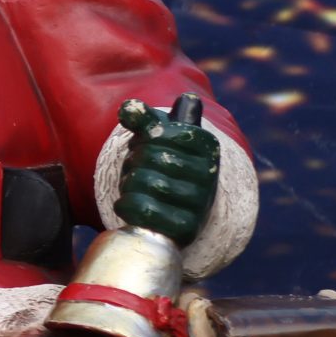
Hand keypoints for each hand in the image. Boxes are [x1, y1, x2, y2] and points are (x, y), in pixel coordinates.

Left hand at [113, 99, 218, 245]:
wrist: (178, 210)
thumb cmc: (165, 163)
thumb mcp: (159, 137)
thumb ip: (145, 119)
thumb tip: (129, 108)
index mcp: (207, 145)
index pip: (158, 131)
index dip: (142, 138)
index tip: (149, 144)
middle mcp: (209, 173)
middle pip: (148, 156)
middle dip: (133, 162)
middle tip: (138, 169)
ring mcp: (200, 203)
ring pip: (142, 182)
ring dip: (128, 184)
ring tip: (137, 188)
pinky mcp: (186, 228)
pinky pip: (141, 210)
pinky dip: (125, 205)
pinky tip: (130, 205)